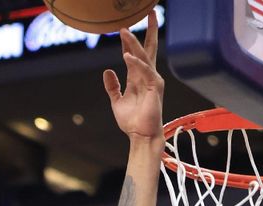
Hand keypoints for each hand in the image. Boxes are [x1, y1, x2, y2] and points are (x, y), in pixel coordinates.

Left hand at [103, 11, 163, 141]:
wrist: (140, 136)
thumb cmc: (132, 121)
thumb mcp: (117, 101)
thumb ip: (112, 86)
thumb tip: (107, 72)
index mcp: (139, 78)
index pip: (135, 54)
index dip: (130, 40)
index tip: (126, 26)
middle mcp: (148, 76)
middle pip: (149, 48)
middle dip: (150, 30)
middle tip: (149, 12)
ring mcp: (153, 81)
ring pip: (144, 56)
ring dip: (133, 43)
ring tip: (124, 30)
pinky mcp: (154, 88)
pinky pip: (144, 71)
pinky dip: (135, 63)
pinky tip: (126, 56)